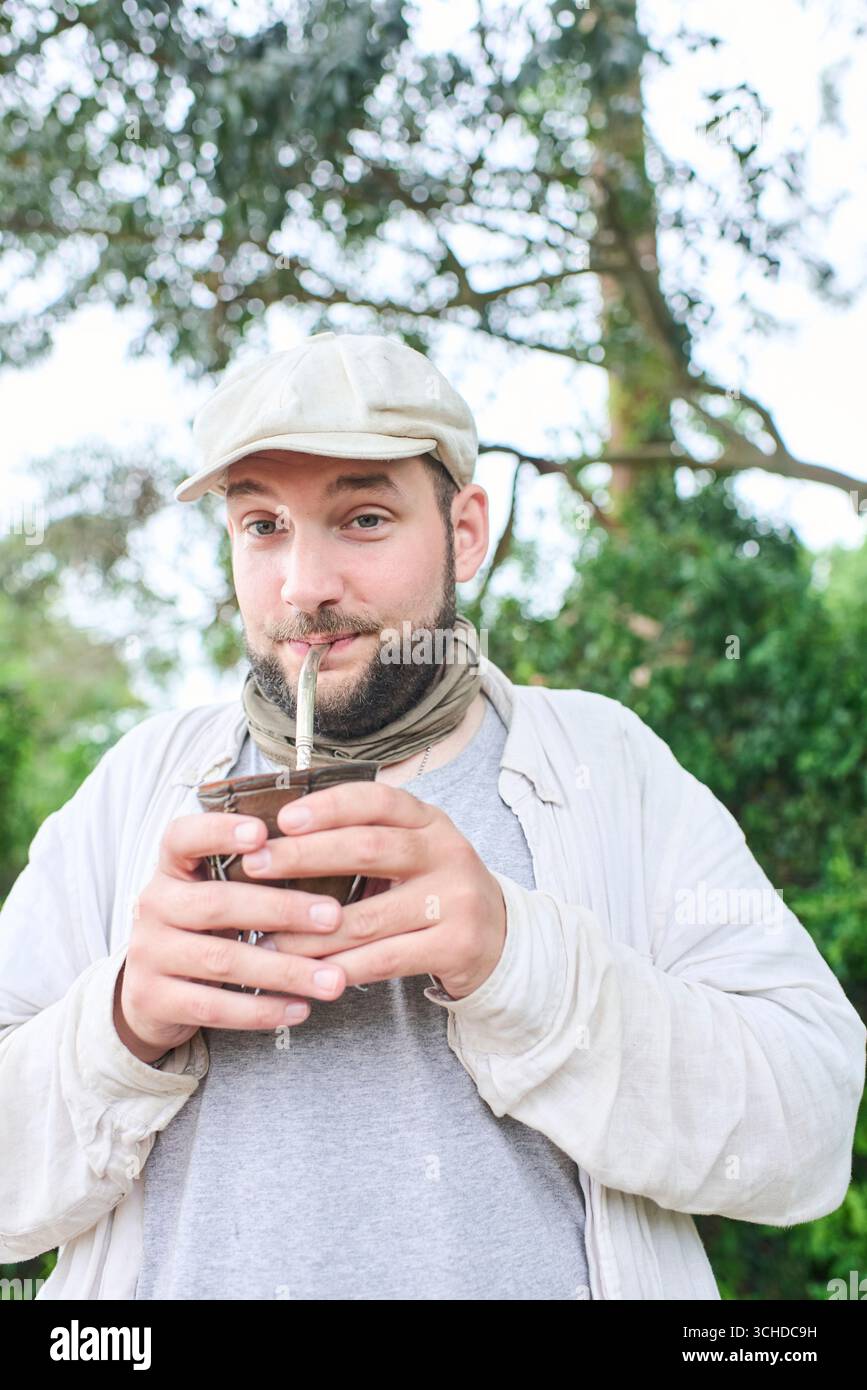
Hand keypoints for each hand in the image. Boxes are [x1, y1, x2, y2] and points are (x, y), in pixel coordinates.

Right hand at [116, 811, 354, 1061]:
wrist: (152, 994)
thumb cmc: (204, 930)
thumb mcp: (213, 893)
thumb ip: (252, 876)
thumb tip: (328, 858)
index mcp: (171, 869)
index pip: (182, 837)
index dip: (218, 831)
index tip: (261, 833)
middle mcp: (153, 905)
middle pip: (217, 903)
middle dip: (281, 910)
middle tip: (334, 917)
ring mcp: (148, 954)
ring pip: (222, 960)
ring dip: (285, 970)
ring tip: (332, 979)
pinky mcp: (153, 1000)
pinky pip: (213, 1007)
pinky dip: (261, 1009)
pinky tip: (300, 1008)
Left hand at [237, 782, 507, 999]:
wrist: (500, 939)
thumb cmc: (433, 889)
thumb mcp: (412, 852)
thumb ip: (362, 841)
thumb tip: (278, 839)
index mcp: (429, 821)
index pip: (377, 800)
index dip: (329, 807)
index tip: (283, 819)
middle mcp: (446, 852)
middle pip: (368, 848)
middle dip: (304, 857)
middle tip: (254, 866)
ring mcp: (455, 900)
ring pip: (368, 917)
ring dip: (308, 931)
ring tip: (265, 938)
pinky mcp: (457, 946)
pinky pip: (385, 960)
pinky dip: (341, 967)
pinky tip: (308, 971)